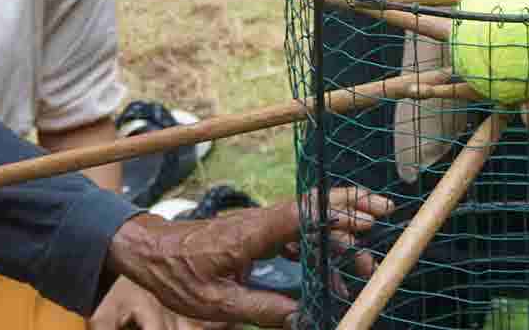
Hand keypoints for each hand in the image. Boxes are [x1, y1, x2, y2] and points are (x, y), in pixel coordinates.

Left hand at [103, 189, 392, 325]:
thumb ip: (261, 309)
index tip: (371, 217)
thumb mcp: (216, 303)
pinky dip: (318, 250)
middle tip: (380, 237)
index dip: (341, 212)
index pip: (306, 212)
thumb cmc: (177, 273)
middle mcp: (262, 222)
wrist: (149, 251)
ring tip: (361, 267)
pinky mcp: (257, 236)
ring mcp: (260, 227)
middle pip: (316, 212)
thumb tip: (301, 316)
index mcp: (254, 231)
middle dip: (352, 219)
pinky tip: (329, 275)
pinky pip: (296, 237)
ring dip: (338, 241)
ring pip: (310, 226)